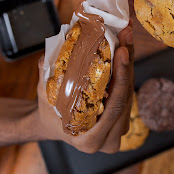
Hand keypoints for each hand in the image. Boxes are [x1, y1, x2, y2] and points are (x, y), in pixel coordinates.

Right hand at [36, 22, 133, 153]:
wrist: (52, 124)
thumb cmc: (48, 113)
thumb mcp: (43, 97)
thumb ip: (45, 77)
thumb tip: (47, 57)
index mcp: (90, 140)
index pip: (116, 106)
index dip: (122, 76)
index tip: (122, 51)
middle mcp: (110, 139)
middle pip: (127, 95)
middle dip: (129, 61)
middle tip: (126, 33)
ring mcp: (119, 129)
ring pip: (130, 91)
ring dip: (130, 61)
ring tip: (126, 34)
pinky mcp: (122, 116)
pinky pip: (128, 90)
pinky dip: (126, 67)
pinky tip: (125, 45)